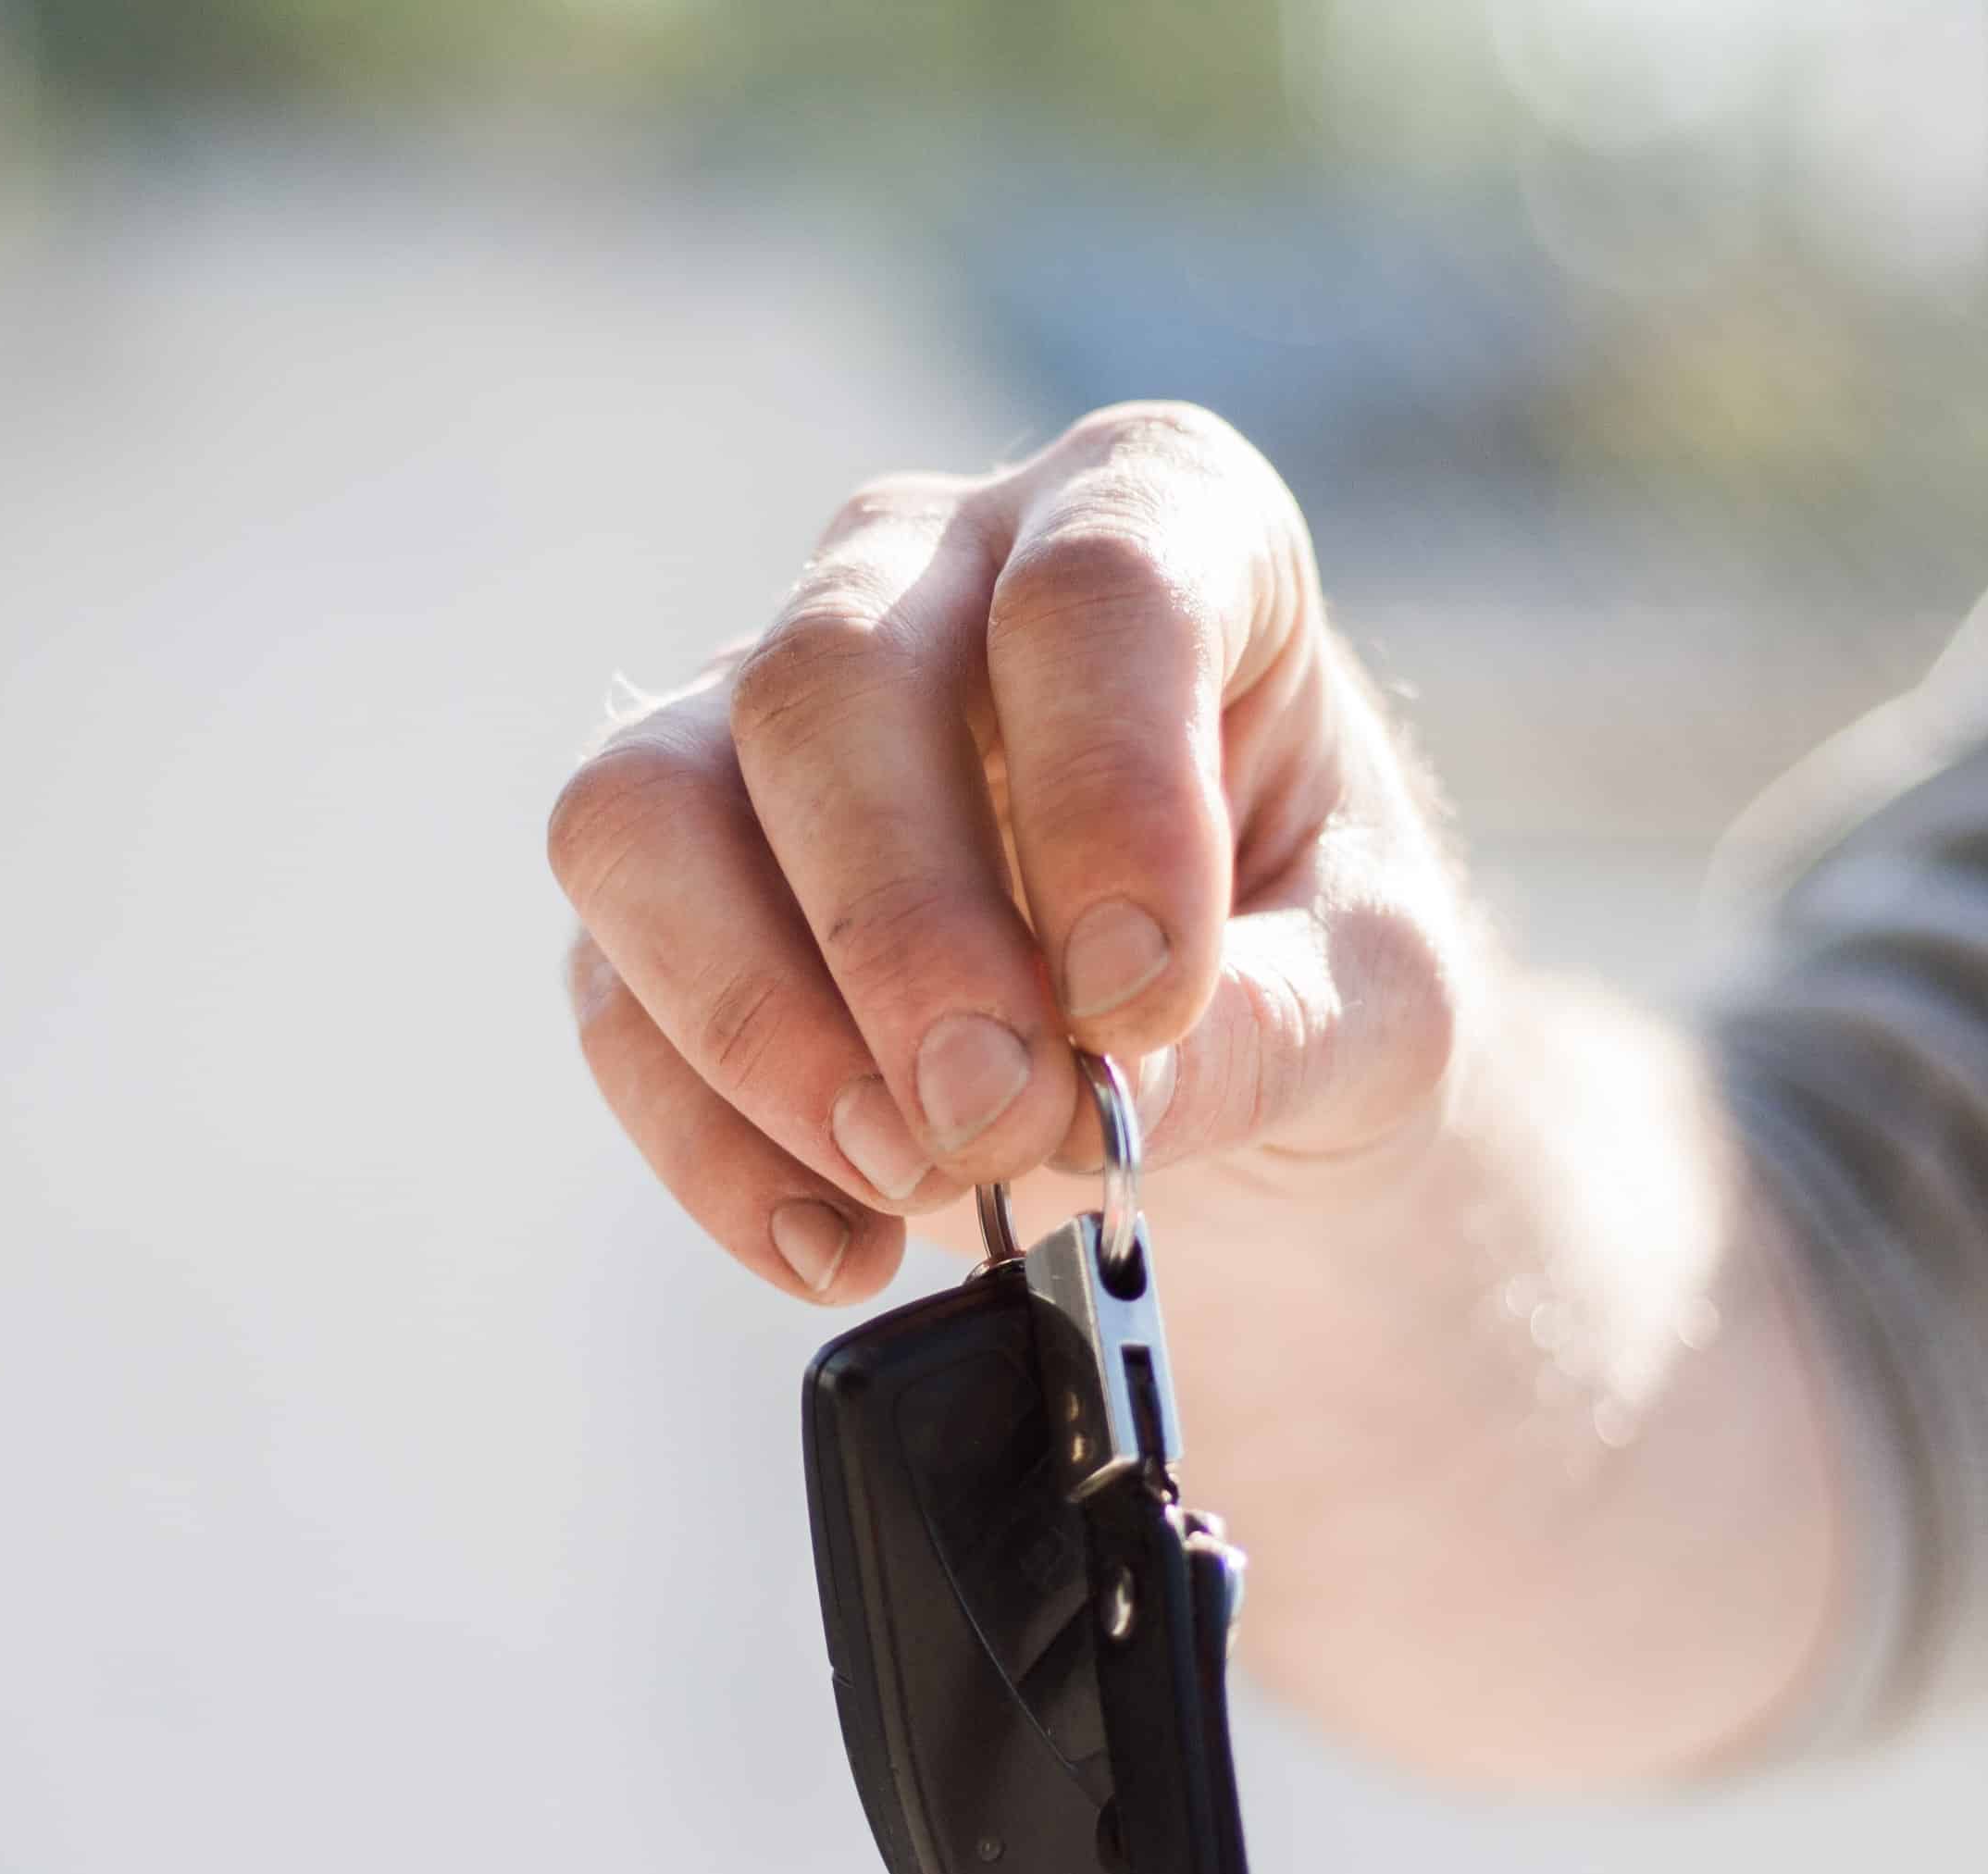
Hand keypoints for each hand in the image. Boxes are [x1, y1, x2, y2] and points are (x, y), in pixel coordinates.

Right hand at [548, 403, 1843, 1785]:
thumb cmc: (1312, 954)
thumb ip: (1272, 1031)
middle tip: (1006, 1119)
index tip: (1146, 997)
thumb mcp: (1377, 1001)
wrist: (1212, 1043)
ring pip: (644, 811)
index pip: (1094, 588)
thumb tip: (1097, 1104)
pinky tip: (840, 1243)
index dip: (1111, 793)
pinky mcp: (668, 879)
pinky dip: (710, 1144)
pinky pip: (610, 990)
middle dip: (905, 936)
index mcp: (1154, 516)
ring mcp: (758, 711)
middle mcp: (926, 571)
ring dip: (761, 1025)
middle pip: (824, 688)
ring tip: (910, 1178)